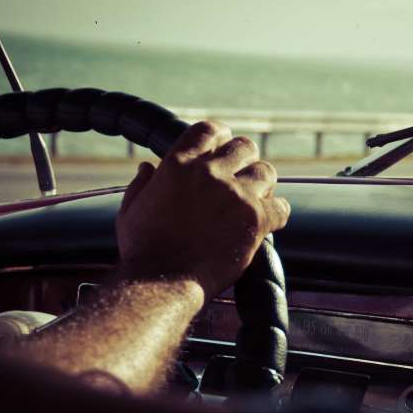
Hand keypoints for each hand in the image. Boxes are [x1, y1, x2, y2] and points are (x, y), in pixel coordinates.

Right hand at [115, 121, 290, 299]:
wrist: (162, 283)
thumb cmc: (144, 252)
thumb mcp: (131, 211)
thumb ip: (141, 185)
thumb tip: (147, 167)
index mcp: (178, 164)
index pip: (209, 130)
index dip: (220, 136)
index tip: (223, 146)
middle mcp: (210, 173)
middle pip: (244, 147)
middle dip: (245, 160)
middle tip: (242, 178)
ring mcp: (236, 195)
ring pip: (266, 172)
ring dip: (263, 184)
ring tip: (256, 199)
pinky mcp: (255, 220)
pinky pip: (282, 207)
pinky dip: (278, 213)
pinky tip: (270, 222)